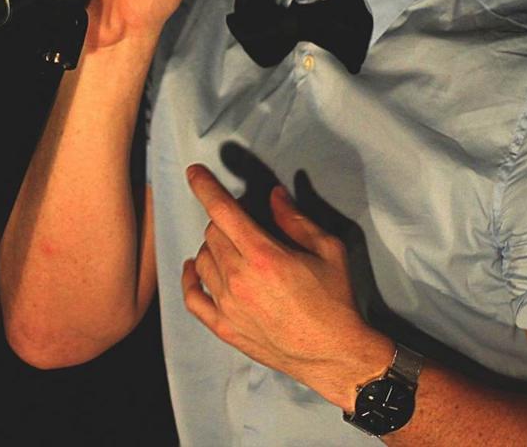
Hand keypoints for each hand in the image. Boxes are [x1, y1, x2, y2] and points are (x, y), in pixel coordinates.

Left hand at [180, 165, 389, 406]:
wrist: (335, 355)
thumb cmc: (336, 301)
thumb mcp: (328, 250)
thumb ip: (296, 219)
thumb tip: (274, 195)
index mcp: (264, 255)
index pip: (222, 210)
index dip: (205, 186)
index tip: (195, 172)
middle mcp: (239, 279)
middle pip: (212, 233)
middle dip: (225, 220)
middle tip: (243, 223)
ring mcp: (228, 306)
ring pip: (202, 260)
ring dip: (213, 247)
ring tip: (232, 248)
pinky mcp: (224, 328)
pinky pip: (193, 298)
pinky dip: (190, 279)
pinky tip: (195, 268)